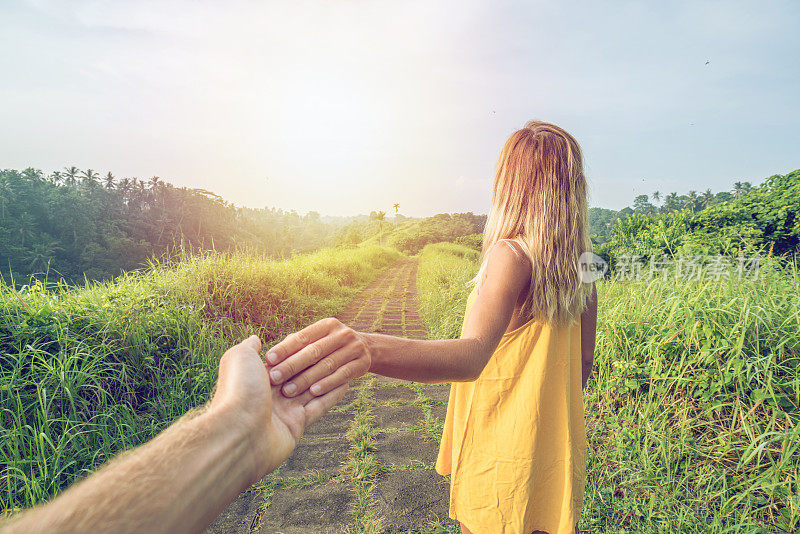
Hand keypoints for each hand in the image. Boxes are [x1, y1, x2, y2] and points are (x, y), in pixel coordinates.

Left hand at [210, 335, 347, 478]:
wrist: (239, 432)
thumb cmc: (238, 390)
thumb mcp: (240, 357)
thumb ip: (250, 347)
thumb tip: (256, 338)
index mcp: (257, 377)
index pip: (282, 360)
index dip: (296, 350)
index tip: (313, 339)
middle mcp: (270, 394)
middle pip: (298, 374)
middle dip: (313, 363)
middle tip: (333, 350)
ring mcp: (284, 410)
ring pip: (310, 389)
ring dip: (326, 376)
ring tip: (344, 362)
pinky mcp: (297, 426)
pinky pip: (319, 407)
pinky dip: (332, 395)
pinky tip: (346, 382)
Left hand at [265, 318, 370, 397]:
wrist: (366, 350)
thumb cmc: (329, 347)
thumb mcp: (315, 339)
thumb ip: (294, 344)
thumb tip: (265, 350)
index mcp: (327, 325)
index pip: (302, 337)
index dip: (285, 348)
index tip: (268, 359)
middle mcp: (342, 334)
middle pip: (314, 351)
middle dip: (292, 365)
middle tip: (274, 378)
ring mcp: (354, 349)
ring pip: (327, 365)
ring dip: (307, 379)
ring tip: (289, 390)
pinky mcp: (362, 364)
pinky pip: (343, 376)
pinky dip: (328, 384)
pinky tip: (313, 392)